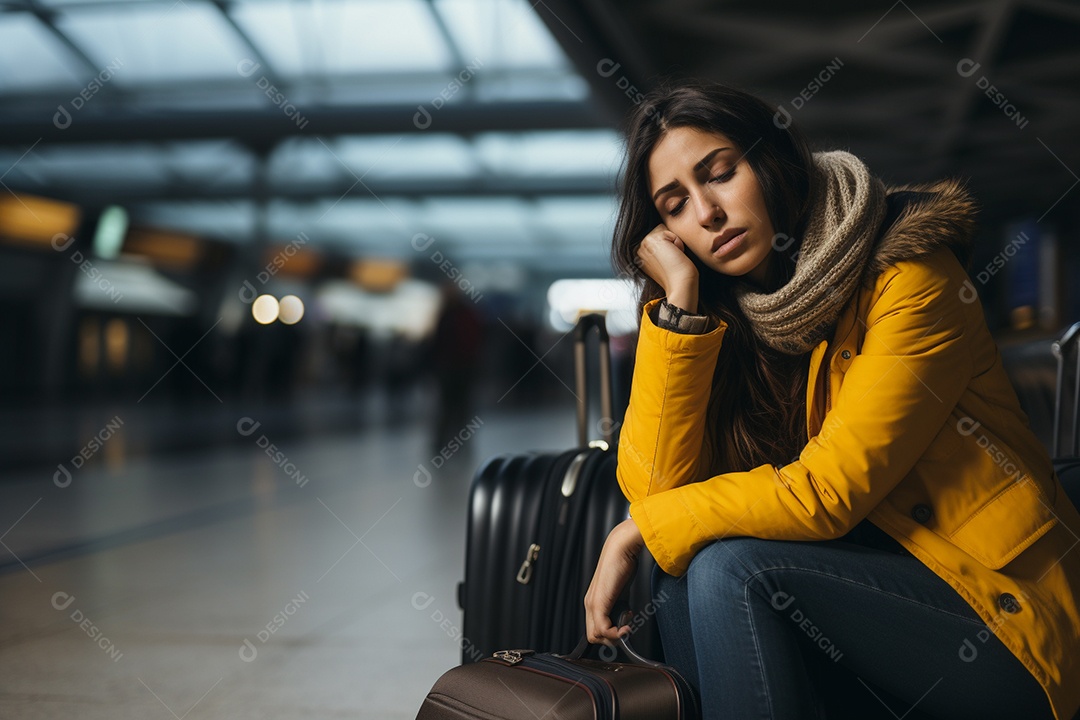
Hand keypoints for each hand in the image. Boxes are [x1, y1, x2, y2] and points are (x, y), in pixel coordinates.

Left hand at [584, 517, 644, 644]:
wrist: (620, 549)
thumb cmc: (622, 566)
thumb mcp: (621, 591)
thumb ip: (620, 605)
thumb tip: (625, 618)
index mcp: (593, 601)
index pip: (594, 630)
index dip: (609, 635)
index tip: (624, 628)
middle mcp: (590, 604)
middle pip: (593, 636)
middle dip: (611, 640)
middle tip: (625, 630)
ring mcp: (592, 604)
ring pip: (596, 636)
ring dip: (614, 637)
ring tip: (627, 625)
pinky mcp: (599, 603)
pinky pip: (603, 629)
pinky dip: (616, 633)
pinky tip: (626, 626)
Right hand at [636, 224, 698, 311]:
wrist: (680, 286)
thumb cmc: (676, 276)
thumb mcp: (662, 261)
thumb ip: (657, 248)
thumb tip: (664, 234)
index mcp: (638, 254)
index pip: (657, 236)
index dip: (668, 246)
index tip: (668, 262)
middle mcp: (637, 248)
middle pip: (660, 230)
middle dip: (670, 243)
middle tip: (671, 260)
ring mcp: (642, 244)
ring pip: (664, 228)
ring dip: (674, 242)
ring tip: (672, 258)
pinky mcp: (651, 240)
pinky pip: (670, 231)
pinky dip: (677, 242)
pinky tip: (674, 255)